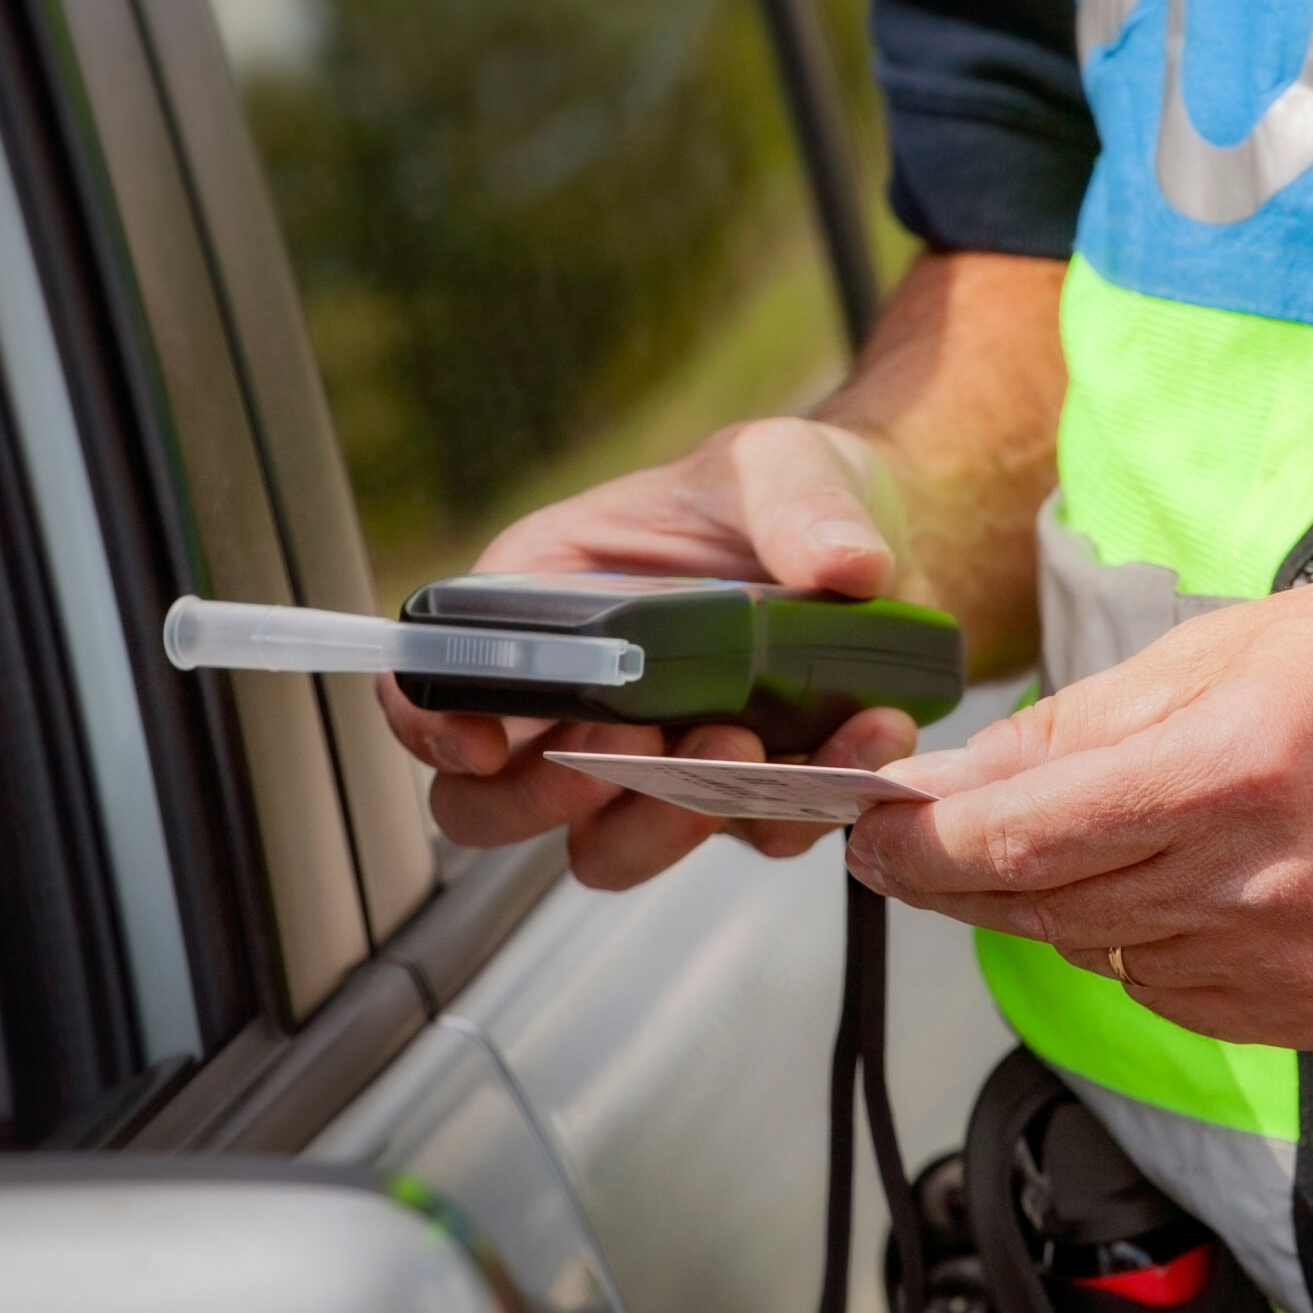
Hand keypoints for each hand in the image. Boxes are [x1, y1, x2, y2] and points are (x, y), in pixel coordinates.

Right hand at [378, 417, 922, 887]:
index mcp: (538, 605)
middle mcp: (576, 702)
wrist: (883, 542)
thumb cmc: (785, 490)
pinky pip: (747, 835)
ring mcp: (652, 763)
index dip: (429, 727)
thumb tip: (846, 565)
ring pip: (606, 848)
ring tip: (743, 745)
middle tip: (629, 747)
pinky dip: (800, 805)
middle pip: (494, 804)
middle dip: (546, 798)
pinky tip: (860, 739)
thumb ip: (796, 503)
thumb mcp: (780, 464)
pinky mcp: (737, 797)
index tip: (482, 745)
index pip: (432, 684)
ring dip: (665, 823)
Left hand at [845, 566, 1312, 1047]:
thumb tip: (954, 782)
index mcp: (1242, 763)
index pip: (1022, 837)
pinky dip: (1134, 942)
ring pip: (1098, 954)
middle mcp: (1270, 879)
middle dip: (959, 873)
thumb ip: (1080, 727)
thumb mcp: (1229, 642)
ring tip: (1053, 841)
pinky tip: (1158, 884)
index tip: (865, 830)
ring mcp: (1300, 962)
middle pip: (1045, 906)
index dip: (920, 842)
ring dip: (1048, 905)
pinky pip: (1169, 992)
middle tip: (910, 838)